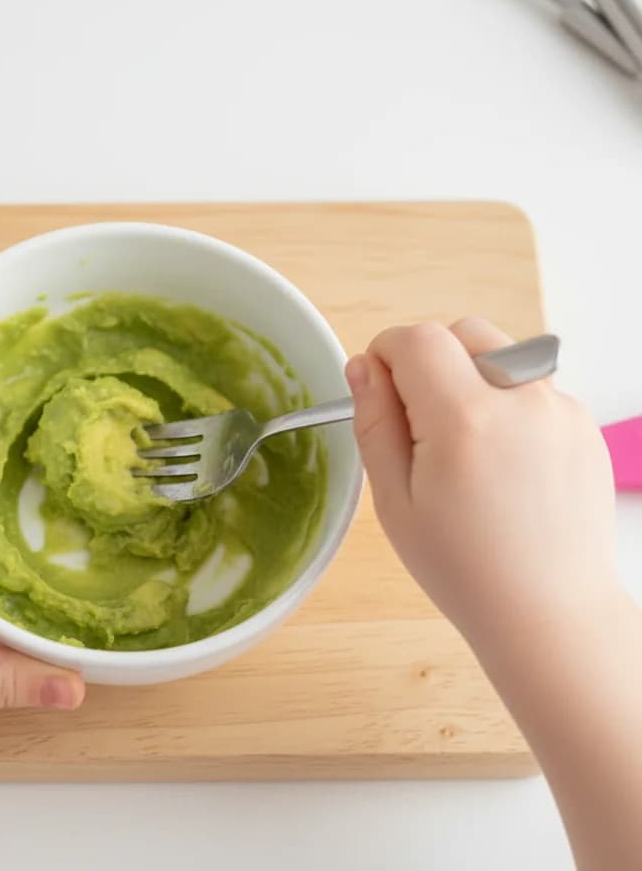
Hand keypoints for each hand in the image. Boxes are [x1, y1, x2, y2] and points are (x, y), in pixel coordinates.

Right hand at [346, 318, 616, 646]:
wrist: (548, 613)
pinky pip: (533, 387)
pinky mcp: (584, 426)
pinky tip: (502, 463)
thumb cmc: (464, 568)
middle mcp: (521, 401)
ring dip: (472, 378)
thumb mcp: (394, 500)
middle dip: (431, 359)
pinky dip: (508, 404)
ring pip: (501, 355)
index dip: (388, 355)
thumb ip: (375, 422)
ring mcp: (561, 411)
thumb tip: (363, 367)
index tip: (381, 391)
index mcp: (464, 419)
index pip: (418, 338)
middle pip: (463, 333)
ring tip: (465, 444)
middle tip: (419, 420)